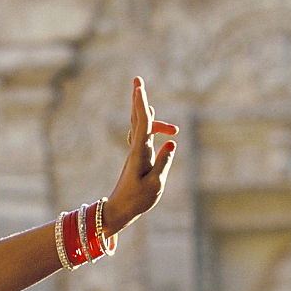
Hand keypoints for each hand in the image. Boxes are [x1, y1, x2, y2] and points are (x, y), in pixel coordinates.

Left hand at [101, 77, 178, 233]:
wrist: (118, 211)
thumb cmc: (137, 201)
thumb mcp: (155, 184)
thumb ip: (163, 163)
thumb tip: (172, 144)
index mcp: (140, 154)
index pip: (143, 124)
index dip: (141, 104)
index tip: (139, 87)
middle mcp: (135, 150)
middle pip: (137, 119)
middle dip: (138, 99)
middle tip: (137, 80)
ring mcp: (135, 153)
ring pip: (140, 127)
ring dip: (149, 115)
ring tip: (163, 116)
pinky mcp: (136, 159)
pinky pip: (141, 135)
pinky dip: (147, 125)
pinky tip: (151, 121)